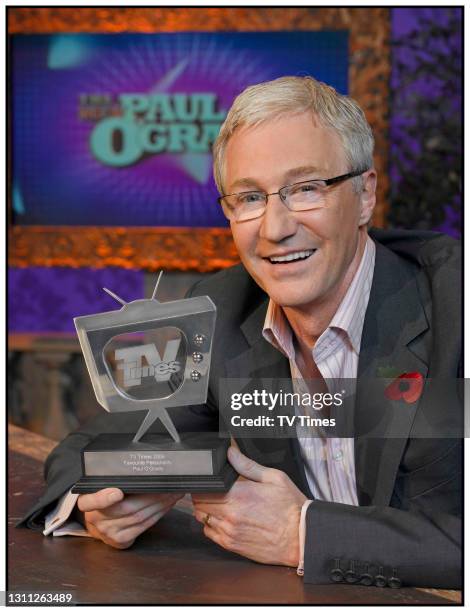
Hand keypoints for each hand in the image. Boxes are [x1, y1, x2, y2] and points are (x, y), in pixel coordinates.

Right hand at [77, 488, 182, 548]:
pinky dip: (158, 514)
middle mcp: (96, 520)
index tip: (117, 492)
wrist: (96, 523)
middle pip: (127, 508)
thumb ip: (112, 480)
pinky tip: (167, 506)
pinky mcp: (121, 542)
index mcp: (87, 502)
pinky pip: (144, 527)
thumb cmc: (103, 499)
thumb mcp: (100, 486)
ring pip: (139, 518)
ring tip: (173, 493)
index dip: (104, 498)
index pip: (91, 501)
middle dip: (152, 496)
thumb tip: (142, 469)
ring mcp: (109, 533)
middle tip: (168, 485)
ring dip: (160, 505)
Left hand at [192, 446, 306, 565]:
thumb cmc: (290, 507)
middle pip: (199, 503)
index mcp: (239, 495)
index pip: (205, 488)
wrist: (301, 537)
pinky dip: (211, 525)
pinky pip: (209, 533)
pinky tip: (223, 518)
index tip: (211, 479)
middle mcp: (230, 515)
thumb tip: (231, 452)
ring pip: (202, 518)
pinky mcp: (232, 545)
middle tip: (215, 490)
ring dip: (206, 510)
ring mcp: (229, 532)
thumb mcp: (274, 478)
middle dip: (203, 494)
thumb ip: (247, 465)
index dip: (205, 482)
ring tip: (220, 503)